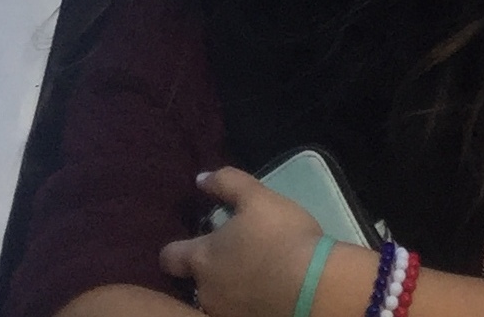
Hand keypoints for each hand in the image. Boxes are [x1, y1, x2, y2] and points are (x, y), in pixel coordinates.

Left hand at [160, 169, 366, 316]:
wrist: (314, 286)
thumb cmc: (281, 236)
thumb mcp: (257, 197)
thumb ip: (226, 183)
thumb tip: (200, 179)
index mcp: (202, 257)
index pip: (169, 257)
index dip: (176, 249)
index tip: (191, 242)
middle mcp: (206, 290)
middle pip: (193, 281)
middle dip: (205, 270)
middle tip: (228, 258)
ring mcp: (225, 312)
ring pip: (216, 298)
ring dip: (227, 287)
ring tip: (251, 275)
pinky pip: (238, 310)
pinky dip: (245, 302)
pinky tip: (264, 292)